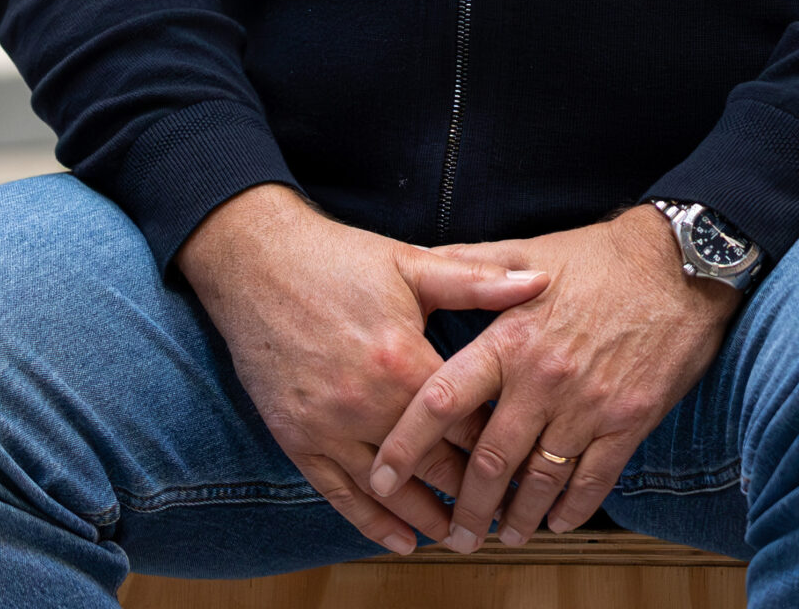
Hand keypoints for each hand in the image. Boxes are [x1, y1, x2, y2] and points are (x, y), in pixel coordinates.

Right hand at [178, 184, 546, 554]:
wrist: (257, 263)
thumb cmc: (338, 259)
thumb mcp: (411, 262)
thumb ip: (478, 281)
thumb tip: (541, 280)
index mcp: (402, 360)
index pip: (466, 421)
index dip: (501, 445)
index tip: (527, 461)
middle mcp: (367, 403)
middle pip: (434, 465)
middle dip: (472, 494)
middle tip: (503, 513)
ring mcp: (329, 427)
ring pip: (390, 491)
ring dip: (429, 520)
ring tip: (461, 537)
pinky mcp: (298, 439)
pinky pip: (340, 495)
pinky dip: (372, 524)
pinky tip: (401, 541)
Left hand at [368, 204, 735, 550]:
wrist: (680, 265)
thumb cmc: (600, 256)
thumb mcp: (529, 251)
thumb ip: (471, 267)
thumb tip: (417, 262)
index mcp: (510, 339)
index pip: (442, 400)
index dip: (407, 444)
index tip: (382, 477)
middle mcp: (544, 379)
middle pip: (490, 460)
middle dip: (466, 506)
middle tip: (453, 533)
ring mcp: (588, 406)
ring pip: (539, 481)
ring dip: (515, 517)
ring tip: (501, 535)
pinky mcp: (628, 423)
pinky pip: (592, 481)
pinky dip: (570, 510)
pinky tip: (555, 522)